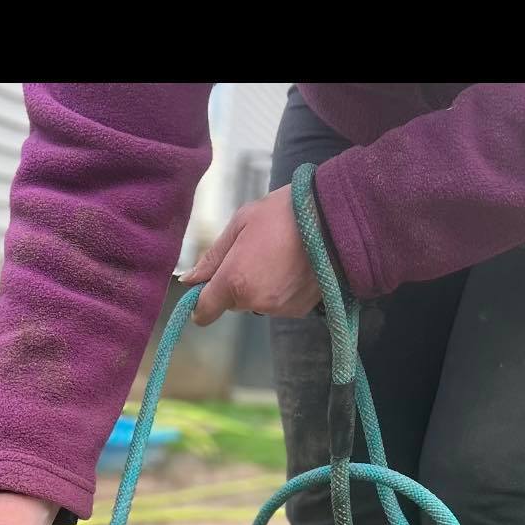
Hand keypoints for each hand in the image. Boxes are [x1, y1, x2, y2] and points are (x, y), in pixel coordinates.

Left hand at [180, 186, 319, 326]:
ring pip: (256, 302)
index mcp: (235, 281)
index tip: (207, 287)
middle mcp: (255, 302)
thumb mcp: (242, 223)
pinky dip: (281, 290)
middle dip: (236, 284)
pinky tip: (293, 266)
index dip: (201, 302)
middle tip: (255, 252)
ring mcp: (280, 309)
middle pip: (232, 302)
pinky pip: (278, 304)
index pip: (205, 311)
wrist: (336, 220)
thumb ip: (213, 256)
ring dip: (260, 286)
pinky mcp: (300, 310)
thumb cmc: (285, 213)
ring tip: (279, 256)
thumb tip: (189, 280)